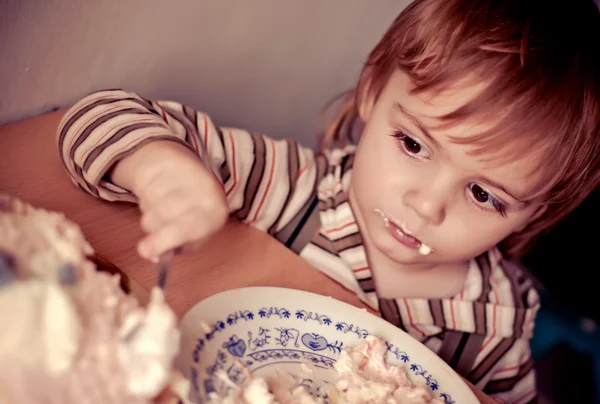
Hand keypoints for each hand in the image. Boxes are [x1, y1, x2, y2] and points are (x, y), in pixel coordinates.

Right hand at [111, 140, 227, 260]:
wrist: (184, 170)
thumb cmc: (191, 212)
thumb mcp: (194, 235)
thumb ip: (177, 248)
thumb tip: (154, 256)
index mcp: (215, 213)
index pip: (191, 227)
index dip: (166, 239)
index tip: (144, 251)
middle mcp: (205, 190)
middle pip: (165, 214)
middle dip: (154, 229)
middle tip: (147, 245)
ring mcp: (186, 173)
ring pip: (152, 204)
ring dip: (149, 214)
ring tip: (160, 210)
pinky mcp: (166, 161)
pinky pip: (144, 187)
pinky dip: (144, 196)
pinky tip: (156, 192)